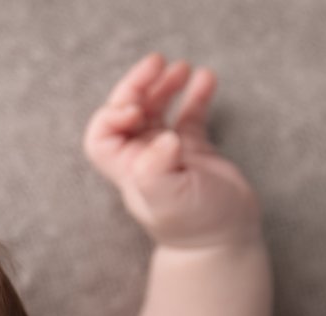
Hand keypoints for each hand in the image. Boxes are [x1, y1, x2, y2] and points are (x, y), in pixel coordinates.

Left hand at [84, 53, 261, 248]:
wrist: (224, 243)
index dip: (112, 113)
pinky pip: (188, 115)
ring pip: (155, 109)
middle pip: (127, 112)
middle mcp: (142, 158)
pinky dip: (195, 95)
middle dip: (138, 86)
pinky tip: (206, 79)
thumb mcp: (170, 202)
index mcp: (128, 169)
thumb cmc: (195, 226)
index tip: (136, 109)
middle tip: (157, 63)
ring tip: (183, 68)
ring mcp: (167, 153)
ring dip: (164, 86)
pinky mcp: (193, 151)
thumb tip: (163, 139)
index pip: (101, 133)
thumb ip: (157, 171)